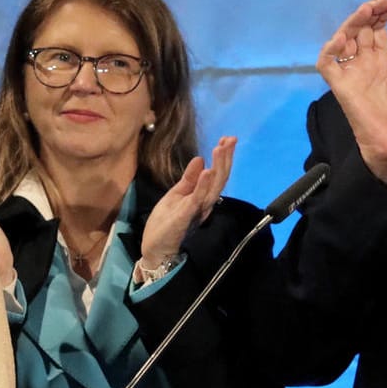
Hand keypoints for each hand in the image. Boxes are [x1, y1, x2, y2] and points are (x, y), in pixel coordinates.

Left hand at [139, 135, 235, 268]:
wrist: (155, 248)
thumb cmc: (165, 223)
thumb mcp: (176, 195)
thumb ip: (188, 179)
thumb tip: (200, 159)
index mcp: (201, 198)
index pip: (216, 176)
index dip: (222, 158)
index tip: (227, 140)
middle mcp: (204, 204)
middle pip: (219, 179)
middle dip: (225, 159)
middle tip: (231, 139)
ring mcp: (196, 210)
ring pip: (212, 187)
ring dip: (218, 167)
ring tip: (221, 149)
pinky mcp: (186, 216)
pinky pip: (197, 199)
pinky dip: (202, 185)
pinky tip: (207, 171)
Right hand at [316, 0, 386, 190]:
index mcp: (383, 61)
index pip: (377, 29)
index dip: (382, 14)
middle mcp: (365, 63)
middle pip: (360, 29)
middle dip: (370, 11)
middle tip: (383, 1)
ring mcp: (352, 73)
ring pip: (343, 39)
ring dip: (352, 23)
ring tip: (366, 11)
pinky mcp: (341, 86)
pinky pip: (327, 65)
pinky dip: (329, 50)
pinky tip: (342, 38)